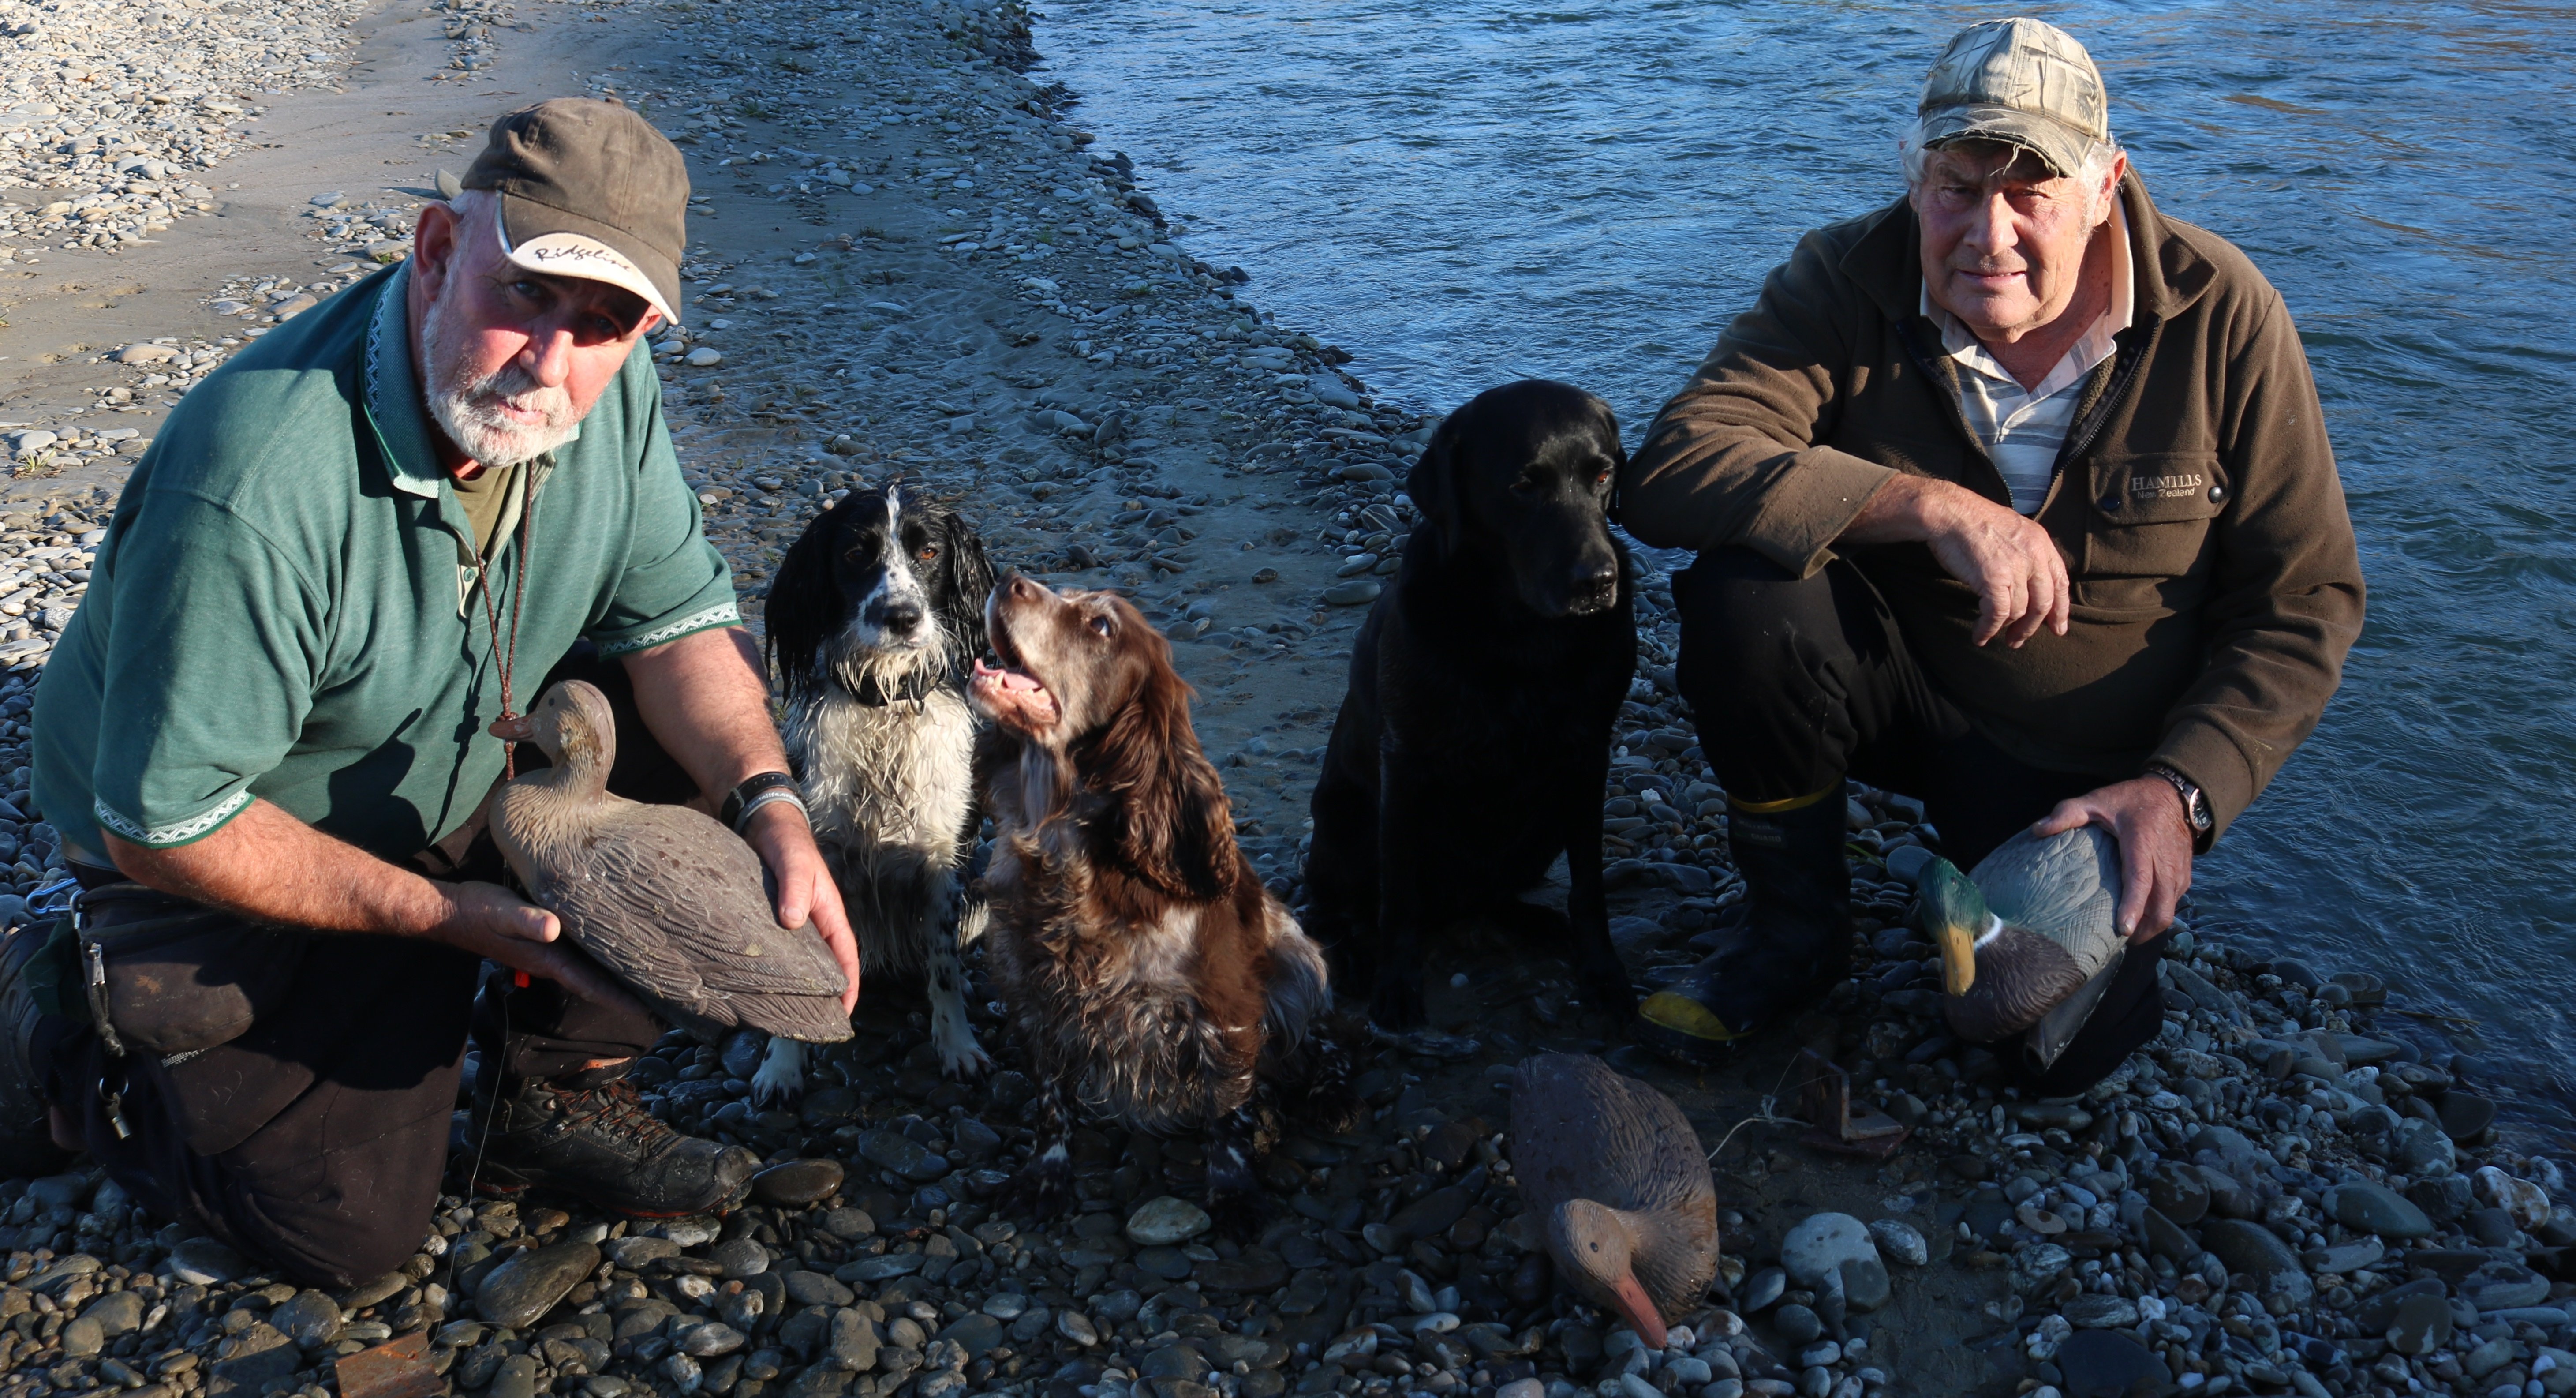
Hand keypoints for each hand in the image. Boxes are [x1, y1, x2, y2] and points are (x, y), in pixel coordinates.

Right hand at [432, 881, 648, 1015]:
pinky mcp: (544, 940)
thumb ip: (527, 921)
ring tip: (648, 979)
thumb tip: (551, 929)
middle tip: (661, 996)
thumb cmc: (479, 911)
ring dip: (615, 976)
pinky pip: (579, 955)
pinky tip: (615, 951)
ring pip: (589, 970)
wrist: (453, 910)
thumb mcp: (503, 911)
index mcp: (548, 960)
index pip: (590, 984)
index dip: (619, 998)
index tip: (648, 1010)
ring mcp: (547, 953)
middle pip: (595, 982)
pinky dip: (600, 957)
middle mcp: (551, 962)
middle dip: (625, 992)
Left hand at [744, 802, 861, 1011]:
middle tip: (818, 1023)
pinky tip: (766, 982)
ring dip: (805, 982)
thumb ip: (795, 887)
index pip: (846, 954)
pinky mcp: (775, 917)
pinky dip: (782, 967)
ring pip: (805, 958)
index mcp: (828, 911)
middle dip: (828, 992)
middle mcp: (814, 919)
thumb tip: (793, 921)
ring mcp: (796, 919)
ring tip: (793, 1011)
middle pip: (827, 962)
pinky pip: (784, 949)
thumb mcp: (794, 862)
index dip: (849, 984)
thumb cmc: (785, 842)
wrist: (763, 823)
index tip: (845, 1012)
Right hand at [1845, 475, 2068, 647]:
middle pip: (2043, 602)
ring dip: (2007, 628)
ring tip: (1995, 636)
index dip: (2060, 609)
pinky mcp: (1994, 580)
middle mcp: (2033, 556)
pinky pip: (1997, 614)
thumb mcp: (2012, 530)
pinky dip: (1988, 629)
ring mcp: (2015, 568)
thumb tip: (2027, 582)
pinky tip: (1980, 636)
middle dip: (2032, 627)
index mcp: (2040, 542)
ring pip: (2020, 611)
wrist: (1949, 513)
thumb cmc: (1973, 521)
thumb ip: (2026, 553)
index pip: (2061, 582)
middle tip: (2019, 640)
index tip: (2056, 628)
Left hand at [2031, 776, 2194, 942]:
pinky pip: (2176, 902)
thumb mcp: (2097, 799)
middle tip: (2119, 941)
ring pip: (2171, 909)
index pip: (2140, 880)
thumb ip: (2068, 813)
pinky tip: (2142, 919)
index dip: (2133, 907)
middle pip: (2162, 906)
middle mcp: (2166, 861)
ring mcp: (2179, 870)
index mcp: (2142, 843)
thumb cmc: (2132, 799)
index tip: (2123, 930)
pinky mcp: (2185, 875)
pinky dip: (2160, 914)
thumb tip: (2037, 830)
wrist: (2174, 794)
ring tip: (2128, 935)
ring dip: (2152, 925)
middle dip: (2144, 930)